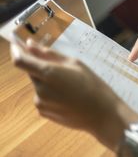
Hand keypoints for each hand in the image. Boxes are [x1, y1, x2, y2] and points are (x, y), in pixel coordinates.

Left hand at [10, 41, 137, 149]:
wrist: (101, 113)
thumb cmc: (92, 84)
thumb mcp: (75, 63)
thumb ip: (50, 54)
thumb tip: (30, 44)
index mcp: (48, 73)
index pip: (20, 60)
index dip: (16, 51)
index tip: (17, 44)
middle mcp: (39, 89)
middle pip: (32, 72)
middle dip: (41, 67)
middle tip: (63, 69)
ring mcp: (40, 102)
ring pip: (38, 84)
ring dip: (47, 81)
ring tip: (70, 85)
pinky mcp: (43, 112)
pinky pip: (42, 97)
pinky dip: (50, 93)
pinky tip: (67, 96)